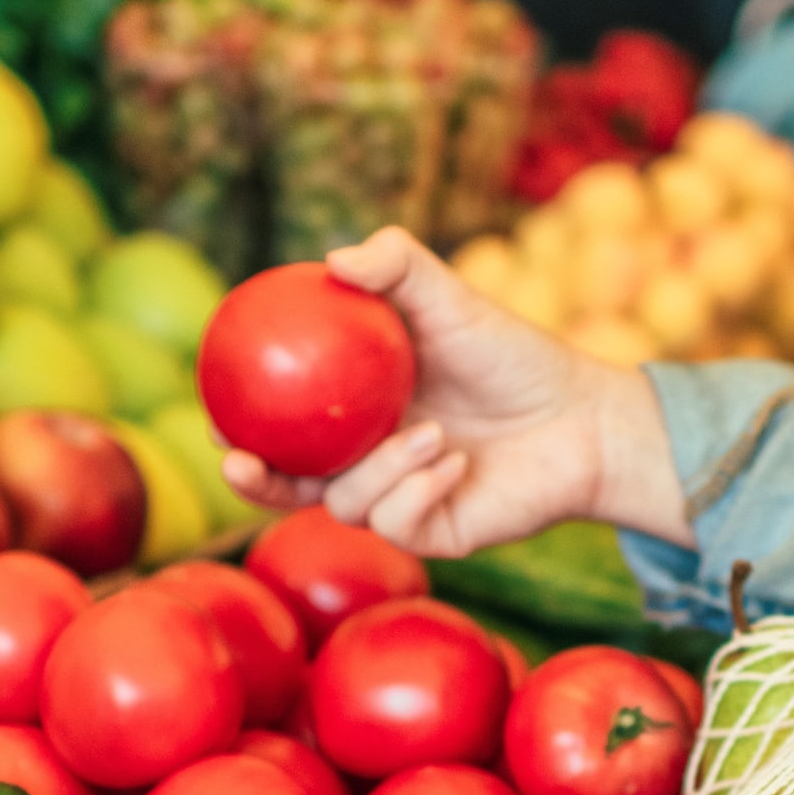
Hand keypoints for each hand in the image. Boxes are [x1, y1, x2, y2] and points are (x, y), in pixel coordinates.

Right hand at [220, 228, 691, 557]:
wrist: (579, 417)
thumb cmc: (511, 355)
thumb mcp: (449, 298)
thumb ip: (396, 267)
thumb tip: (333, 259)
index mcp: (353, 414)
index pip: (281, 427)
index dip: (239, 425)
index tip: (214, 411)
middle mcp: (367, 462)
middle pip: (287, 487)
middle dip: (253, 483)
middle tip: (237, 459)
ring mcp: (397, 503)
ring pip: (343, 505)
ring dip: (379, 469)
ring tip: (434, 434)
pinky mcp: (432, 535)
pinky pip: (393, 525)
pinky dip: (418, 491)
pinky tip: (454, 466)